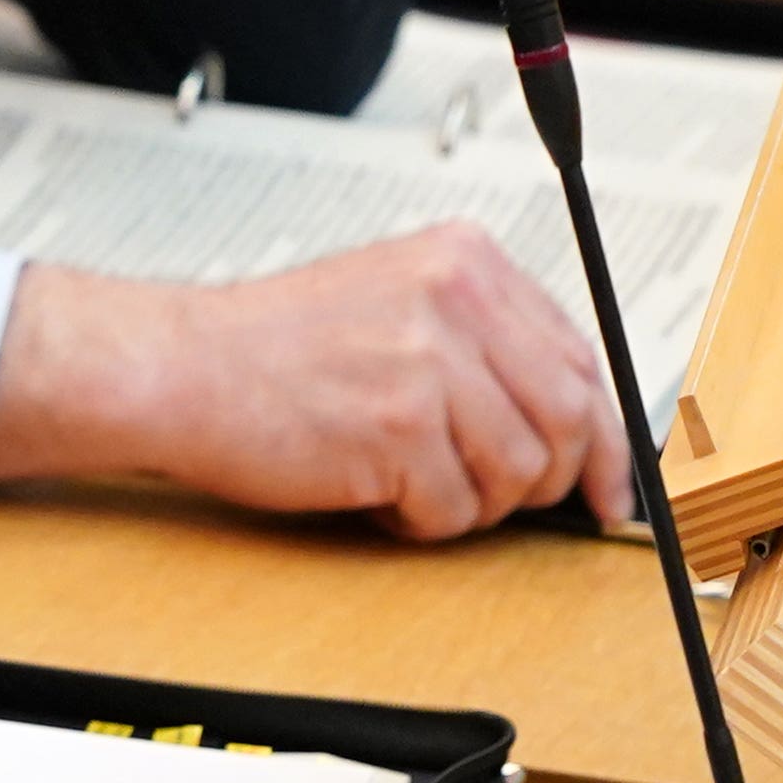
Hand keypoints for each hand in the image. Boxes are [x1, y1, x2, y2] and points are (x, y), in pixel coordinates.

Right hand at [0, 227, 634, 540]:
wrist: (175, 368)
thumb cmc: (269, 348)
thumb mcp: (393, 303)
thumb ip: (482, 342)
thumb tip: (577, 425)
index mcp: (463, 260)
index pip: (584, 359)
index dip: (605, 437)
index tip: (607, 482)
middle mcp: (455, 299)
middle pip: (574, 420)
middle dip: (548, 479)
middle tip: (507, 500)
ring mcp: (428, 363)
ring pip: (521, 474)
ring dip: (471, 501)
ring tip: (409, 480)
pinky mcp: (398, 429)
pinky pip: (455, 511)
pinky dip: (419, 522)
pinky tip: (375, 492)